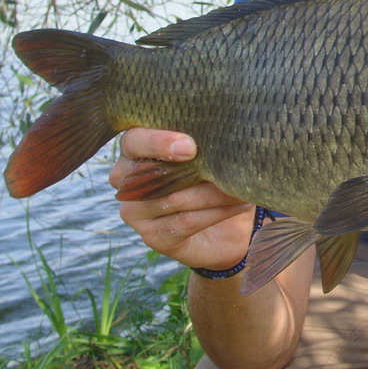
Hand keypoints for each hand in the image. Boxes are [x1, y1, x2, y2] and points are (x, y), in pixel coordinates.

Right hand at [109, 128, 255, 270]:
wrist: (228, 222)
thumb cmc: (214, 172)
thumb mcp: (209, 151)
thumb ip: (204, 140)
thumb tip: (220, 132)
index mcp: (135, 148)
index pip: (134, 141)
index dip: (157, 142)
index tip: (190, 147)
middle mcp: (127, 179)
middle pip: (143, 172)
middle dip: (182, 168)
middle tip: (215, 165)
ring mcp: (135, 211)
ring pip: (172, 198)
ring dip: (213, 192)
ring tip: (240, 184)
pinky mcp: (153, 236)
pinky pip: (185, 221)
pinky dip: (216, 211)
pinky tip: (239, 203)